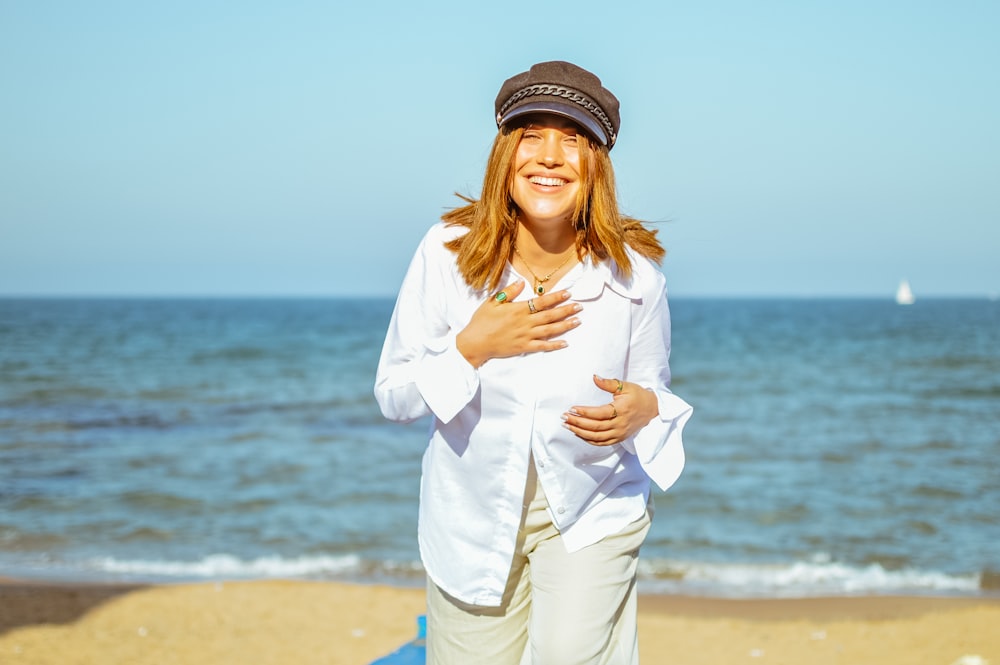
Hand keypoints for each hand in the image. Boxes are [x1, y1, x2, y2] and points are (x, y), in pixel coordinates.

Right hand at [456, 280, 581, 367]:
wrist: (475, 343)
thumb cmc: (481, 321)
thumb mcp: (492, 302)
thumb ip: (509, 292)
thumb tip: (523, 283)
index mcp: (518, 309)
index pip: (542, 301)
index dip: (556, 297)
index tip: (568, 293)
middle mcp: (525, 322)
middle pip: (550, 315)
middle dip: (566, 310)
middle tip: (580, 307)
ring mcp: (525, 336)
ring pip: (549, 330)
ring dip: (565, 325)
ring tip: (577, 321)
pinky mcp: (523, 347)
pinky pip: (542, 346)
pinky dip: (554, 345)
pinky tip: (565, 343)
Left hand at [562, 375, 658, 445]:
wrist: (652, 410)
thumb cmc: (638, 396)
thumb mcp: (625, 386)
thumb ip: (608, 383)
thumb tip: (594, 377)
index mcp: (621, 410)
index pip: (599, 414)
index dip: (584, 412)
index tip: (571, 409)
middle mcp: (620, 424)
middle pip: (595, 427)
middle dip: (577, 423)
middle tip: (564, 418)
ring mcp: (619, 433)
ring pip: (597, 437)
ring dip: (580, 432)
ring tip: (568, 426)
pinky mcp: (619, 438)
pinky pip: (601, 443)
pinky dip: (588, 440)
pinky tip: (578, 434)